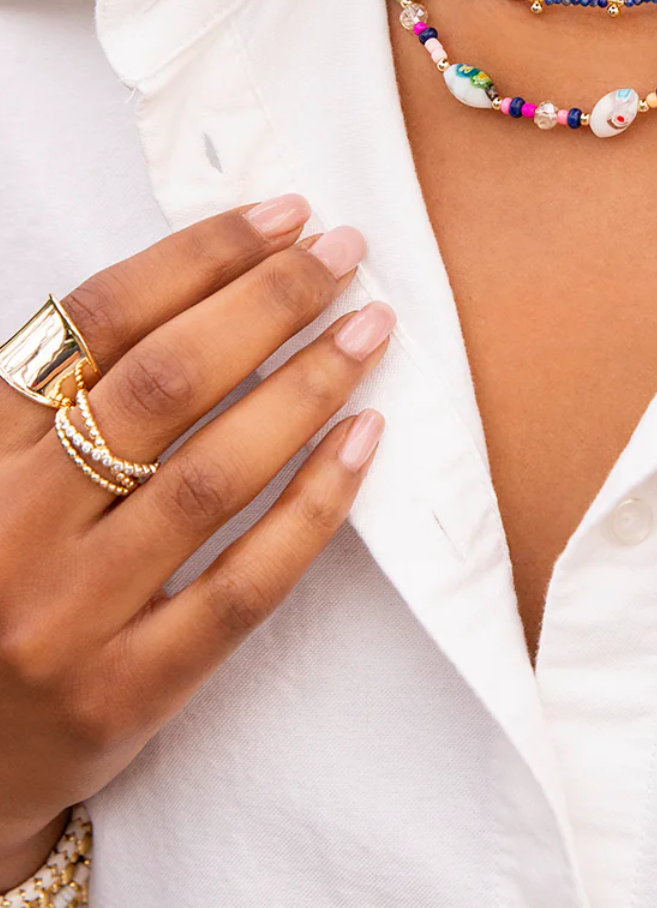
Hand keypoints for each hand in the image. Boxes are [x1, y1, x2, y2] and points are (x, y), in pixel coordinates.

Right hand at [0, 200, 391, 879]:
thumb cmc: (0, 576)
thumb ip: (66, 390)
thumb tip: (216, 275)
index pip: (100, 321)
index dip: (201, 256)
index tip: (284, 215)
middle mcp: (16, 526)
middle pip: (164, 384)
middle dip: (269, 302)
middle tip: (346, 254)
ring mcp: (71, 616)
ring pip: (211, 477)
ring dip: (306, 388)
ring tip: (370, 330)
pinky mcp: (129, 692)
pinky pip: (244, 586)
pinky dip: (314, 506)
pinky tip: (363, 441)